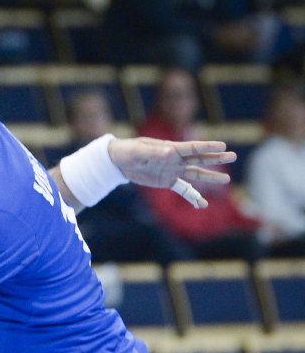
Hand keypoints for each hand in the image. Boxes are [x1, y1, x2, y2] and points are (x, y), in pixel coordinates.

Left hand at [107, 137, 235, 207]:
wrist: (118, 161)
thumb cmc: (128, 151)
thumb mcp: (138, 151)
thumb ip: (154, 152)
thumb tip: (171, 151)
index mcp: (170, 148)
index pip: (192, 147)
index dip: (207, 147)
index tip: (223, 147)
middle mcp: (176, 159)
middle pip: (199, 159)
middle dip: (215, 159)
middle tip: (233, 156)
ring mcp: (173, 170)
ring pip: (195, 174)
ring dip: (209, 177)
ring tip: (226, 181)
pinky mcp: (167, 181)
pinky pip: (183, 189)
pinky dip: (192, 196)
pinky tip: (201, 205)